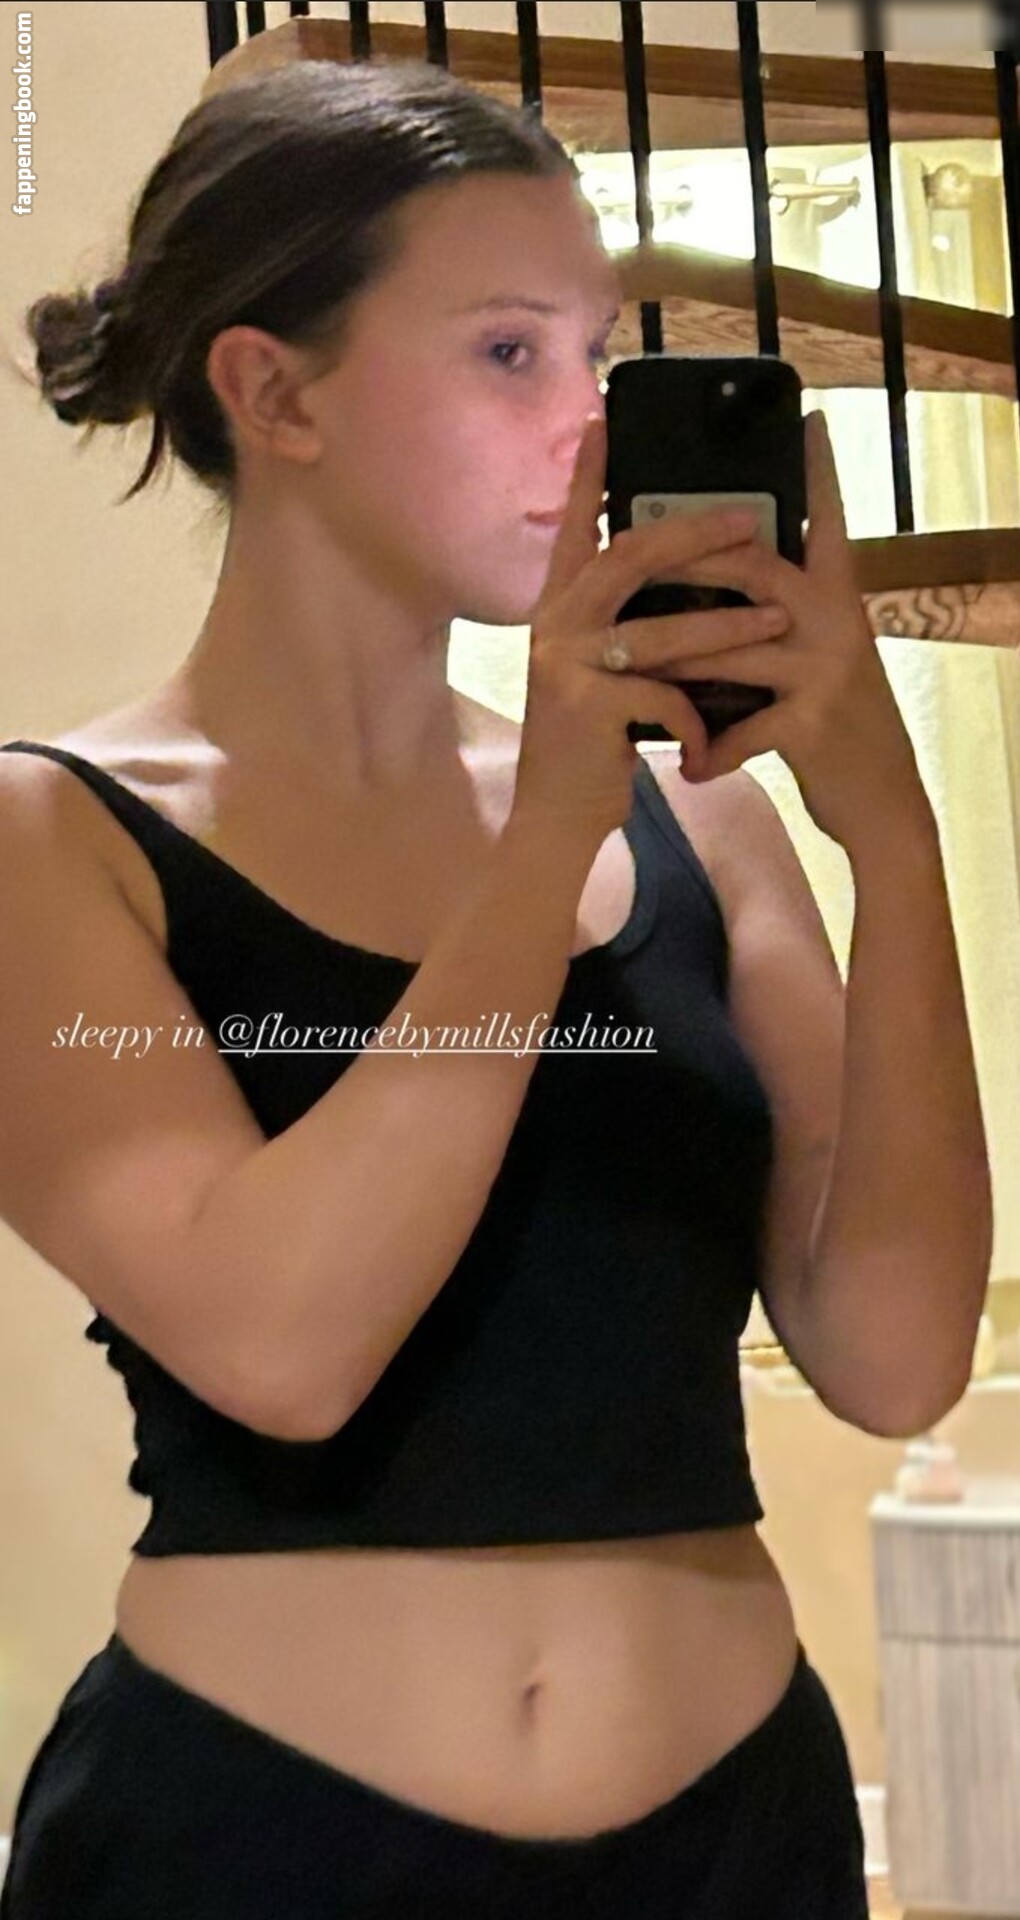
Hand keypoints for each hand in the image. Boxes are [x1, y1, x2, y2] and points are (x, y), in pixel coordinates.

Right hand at [512, 416, 788, 843]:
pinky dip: (695, 719)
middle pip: (629, 556)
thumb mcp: (600, 675)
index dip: (586, 476)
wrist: (556, 819)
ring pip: (661, 630)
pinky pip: (664, 695)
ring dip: (726, 629)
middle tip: (749, 519)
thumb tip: (678, 577)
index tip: (603, 421)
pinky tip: (705, 746)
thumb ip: (622, 627)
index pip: (575, 528)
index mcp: (557, 608)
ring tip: (776, 624)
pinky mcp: (587, 709)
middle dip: (696, 535)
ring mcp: (566, 664)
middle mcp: (554, 625)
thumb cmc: (592, 745)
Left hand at [664, 412, 926, 850]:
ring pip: (731, 648)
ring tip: (622, 665)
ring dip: (672, 661)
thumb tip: (723, 580)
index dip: (817, 471)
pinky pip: (742, 728)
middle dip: (688, 558)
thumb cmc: (835, 728)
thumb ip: (782, 619)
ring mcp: (824, 671)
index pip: (827, 519)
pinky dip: (708, 748)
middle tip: (628, 545)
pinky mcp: (812, 725)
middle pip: (754, 568)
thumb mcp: (819, 658)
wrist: (883, 801)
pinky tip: (686, 765)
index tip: (804, 418)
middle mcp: (835, 623)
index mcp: (837, 599)